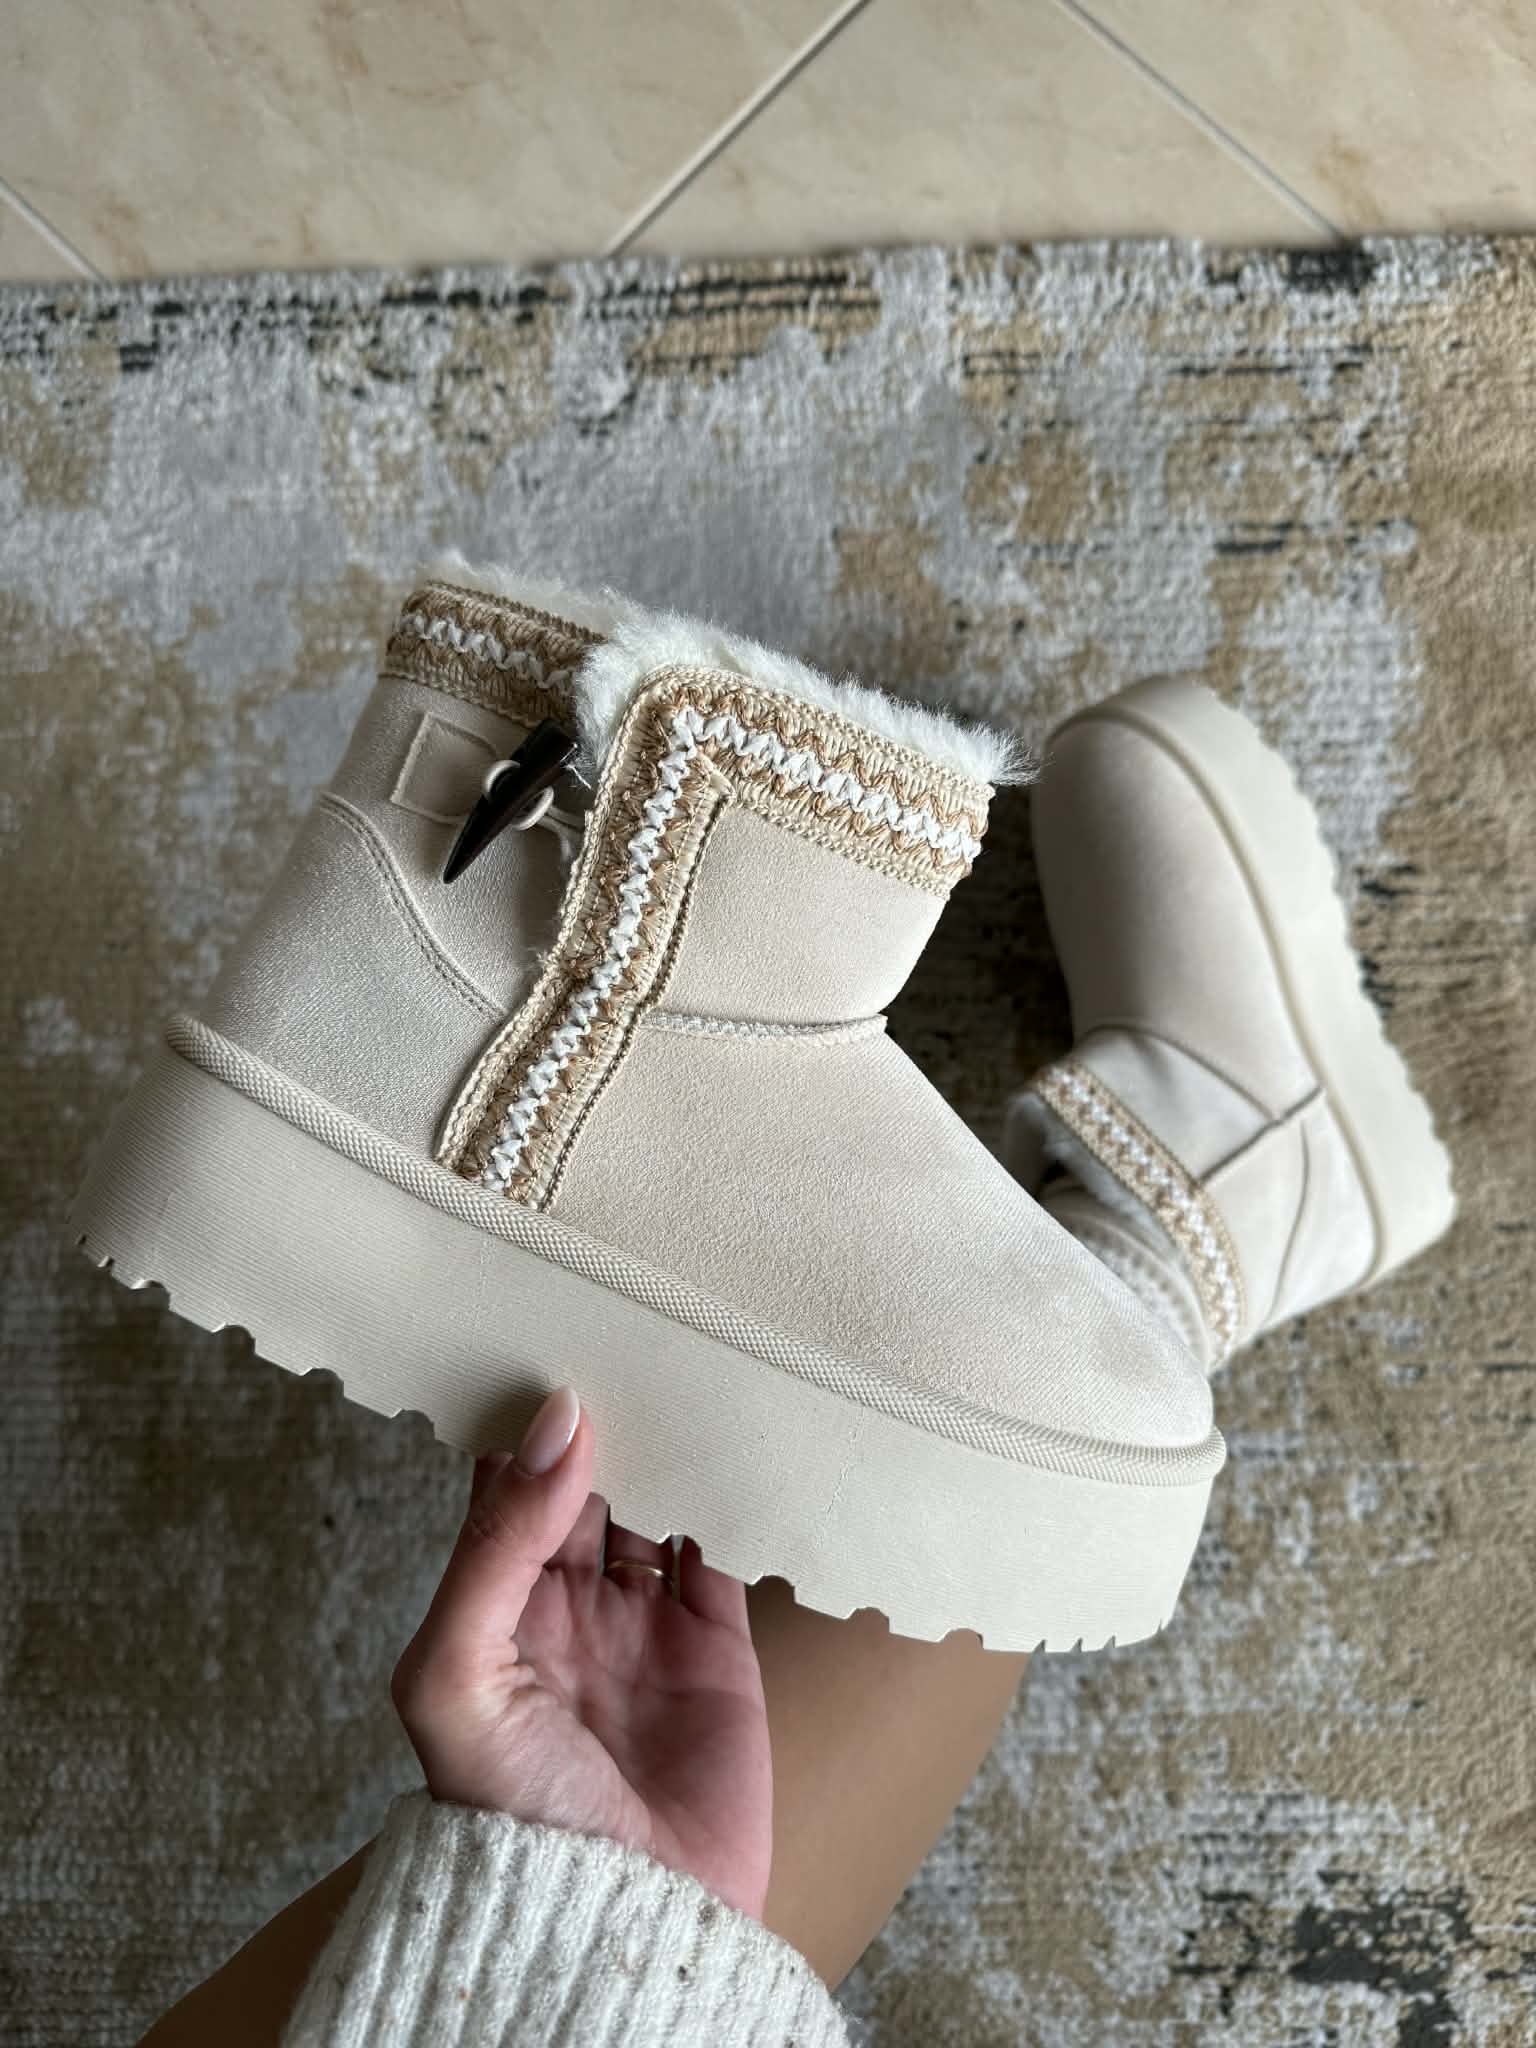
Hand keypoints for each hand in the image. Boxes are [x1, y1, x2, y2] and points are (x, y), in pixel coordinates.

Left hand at [391, 1388, 771, 1918]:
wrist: (622, 1919)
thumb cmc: (512, 1817)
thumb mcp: (459, 1673)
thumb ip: (497, 1543)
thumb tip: (555, 1423)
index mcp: (492, 1612)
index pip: (500, 1492)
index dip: (516, 1425)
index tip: (538, 1340)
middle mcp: (567, 1611)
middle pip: (582, 1487)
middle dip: (596, 1423)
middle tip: (620, 1333)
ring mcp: (646, 1626)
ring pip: (654, 1505)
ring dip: (664, 1451)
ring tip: (677, 1372)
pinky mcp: (720, 1647)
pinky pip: (723, 1550)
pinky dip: (728, 1499)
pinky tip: (729, 1448)